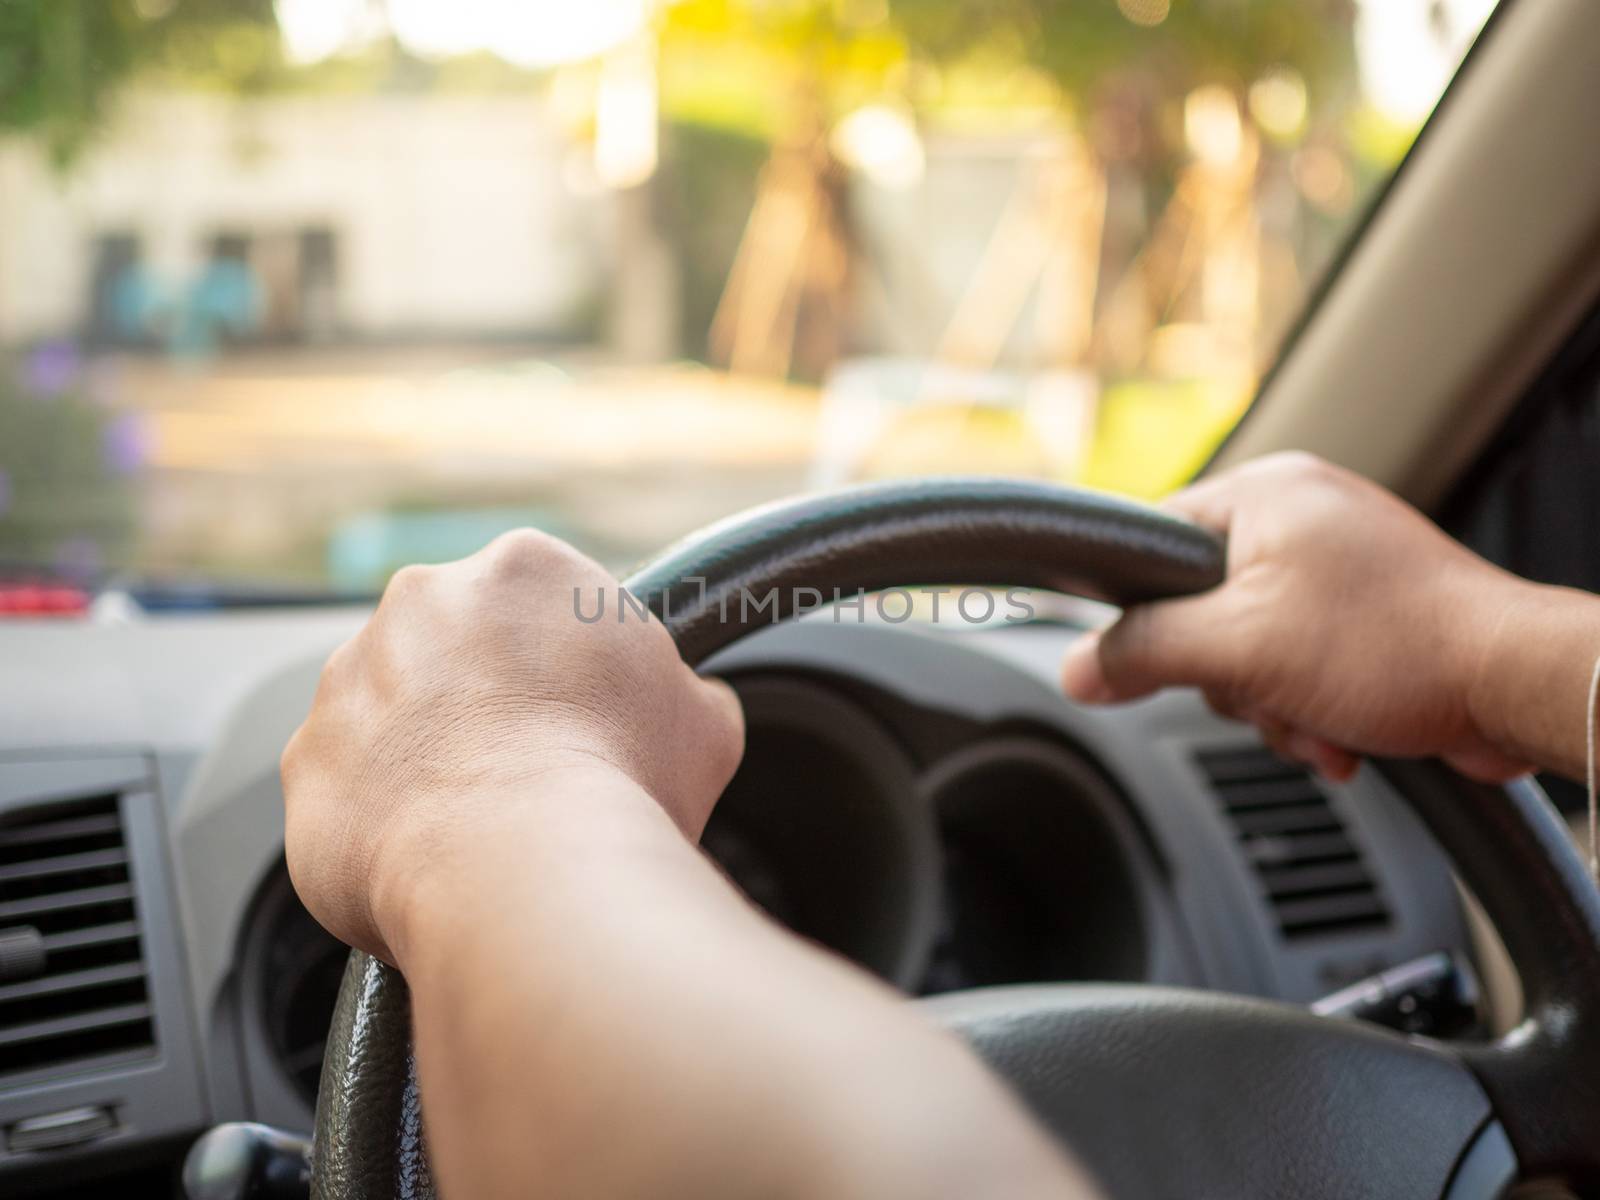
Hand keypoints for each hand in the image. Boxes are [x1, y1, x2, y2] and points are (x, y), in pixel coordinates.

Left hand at [281, 530, 744, 962]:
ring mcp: (350, 677)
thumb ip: (683, 691)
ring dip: (427, 756)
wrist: (524, 870)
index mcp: (525, 569)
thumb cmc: (619, 785)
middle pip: (457, 647)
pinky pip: (348, 789)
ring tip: (483, 825)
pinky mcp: (306, 760)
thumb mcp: (704, 722)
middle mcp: (423, 600)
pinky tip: (435, 857)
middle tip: (535, 770)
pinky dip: (382, 821)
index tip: (581, 715)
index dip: (566, 668)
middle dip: (487, 702)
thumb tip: (684, 703)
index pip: (542, 603)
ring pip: (392, 713)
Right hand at [1061, 453, 1533, 781]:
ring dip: (1274, 707)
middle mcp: (1300, 519)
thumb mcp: (1241, 648)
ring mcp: (1337, 568)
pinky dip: (1310, 709)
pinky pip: (1298, 666)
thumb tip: (1076, 669)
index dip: (1141, 611)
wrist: (1513, 687)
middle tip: (1268, 690)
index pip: (1151, 543)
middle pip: (1198, 612)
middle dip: (1232, 680)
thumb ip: (1144, 652)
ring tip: (1319, 720)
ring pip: (1248, 652)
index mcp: (1265, 494)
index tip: (1146, 659)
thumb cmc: (1397, 645)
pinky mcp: (1367, 616)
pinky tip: (1341, 732)